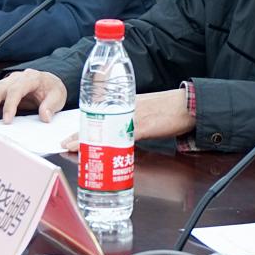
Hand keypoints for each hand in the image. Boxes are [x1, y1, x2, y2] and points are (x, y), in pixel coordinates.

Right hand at [0, 69, 67, 124]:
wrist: (48, 81)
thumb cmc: (51, 89)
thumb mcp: (58, 96)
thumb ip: (51, 106)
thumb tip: (45, 116)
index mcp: (30, 78)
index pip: (16, 90)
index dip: (10, 105)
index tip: (6, 120)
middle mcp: (15, 78)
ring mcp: (6, 82)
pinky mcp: (0, 87)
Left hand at [59, 88, 194, 150]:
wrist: (189, 105)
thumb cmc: (170, 108)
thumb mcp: (147, 108)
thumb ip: (133, 119)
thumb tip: (123, 134)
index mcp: (126, 104)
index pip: (100, 113)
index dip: (84, 124)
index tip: (71, 133)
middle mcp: (126, 108)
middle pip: (97, 120)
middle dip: (80, 132)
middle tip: (64, 143)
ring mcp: (133, 116)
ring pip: (104, 128)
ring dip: (87, 138)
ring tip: (72, 147)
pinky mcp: (143, 125)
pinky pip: (121, 136)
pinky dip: (109, 145)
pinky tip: (101, 151)